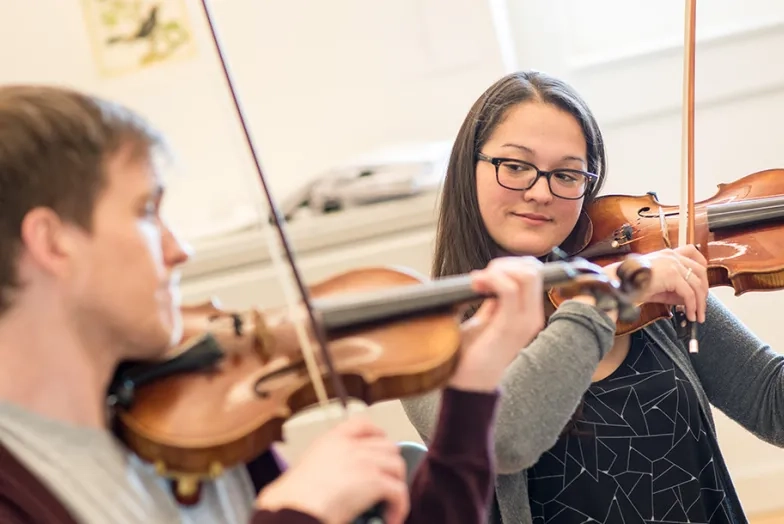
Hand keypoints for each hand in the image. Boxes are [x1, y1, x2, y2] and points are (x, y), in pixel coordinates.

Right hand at [255, 418, 408, 523]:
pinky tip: (391, 518)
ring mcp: (363, 461)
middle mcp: (349, 446)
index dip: (377, 433)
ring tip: (389, 504)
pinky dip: (400, 507)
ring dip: (397, 485)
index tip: (382, 442)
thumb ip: (321, 470)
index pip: (361, 424)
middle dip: (391, 464)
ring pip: (397, 466)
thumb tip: (330, 485)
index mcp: (330, 441)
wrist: (293, 509)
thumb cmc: (290, 500)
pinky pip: (399, 491)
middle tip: (388, 481)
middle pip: (387, 445)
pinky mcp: (374, 481)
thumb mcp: (301, 473)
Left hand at [449, 256, 544, 391]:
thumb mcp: (485, 320)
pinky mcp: (510, 327)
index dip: (511, 263)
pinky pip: (509, 290)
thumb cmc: (472, 353)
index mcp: (527, 313)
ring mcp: (524, 322)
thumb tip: (488, 279)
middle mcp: (532, 316)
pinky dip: (492, 279)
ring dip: (498, 269)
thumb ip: (492, 302)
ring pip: (526, 275)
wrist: (466, 384)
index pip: (534, 272)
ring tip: (478, 280)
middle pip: (533, 269)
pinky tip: (476, 283)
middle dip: (504, 263)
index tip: (486, 273)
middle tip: (481, 275)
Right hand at [607, 245, 707, 322]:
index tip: (703, 283)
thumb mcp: (656, 284)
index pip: (692, 253)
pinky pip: (689, 294)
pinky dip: (692, 306)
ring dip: (700, 303)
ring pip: (697, 284)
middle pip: (700, 271)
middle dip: (704, 291)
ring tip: (697, 315)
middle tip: (701, 306)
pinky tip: (690, 314)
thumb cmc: (630, 283)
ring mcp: (672, 264)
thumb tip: (687, 300)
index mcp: (666, 254)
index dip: (702, 268)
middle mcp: (671, 256)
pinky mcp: (672, 275)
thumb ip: (673, 289)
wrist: (617, 283)